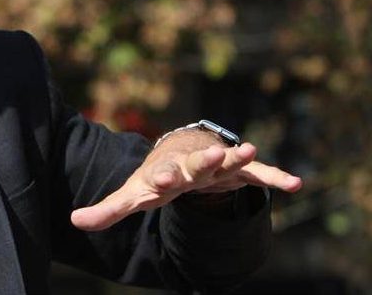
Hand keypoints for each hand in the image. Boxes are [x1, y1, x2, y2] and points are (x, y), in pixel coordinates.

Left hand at [70, 131, 302, 230]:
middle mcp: (193, 165)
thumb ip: (108, 210)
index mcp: (167, 172)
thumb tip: (75, 221)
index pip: (162, 174)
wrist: (183, 153)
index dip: (162, 177)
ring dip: (239, 157)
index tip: (160, 178)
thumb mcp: (134, 195)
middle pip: (199, 162)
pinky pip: (260, 175)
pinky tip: (296, 184)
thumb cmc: (157, 178)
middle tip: (217, 152)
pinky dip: (276, 177)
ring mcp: (219, 166)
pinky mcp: (240, 171)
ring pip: (230, 161)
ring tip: (251, 150)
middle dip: (206, 159)